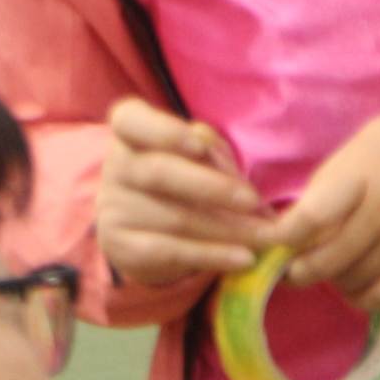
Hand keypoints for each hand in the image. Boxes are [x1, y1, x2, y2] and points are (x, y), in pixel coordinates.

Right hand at [97, 101, 279, 292]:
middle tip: (253, 202)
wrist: (147, 229)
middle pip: (159, 174)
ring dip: (227, 228)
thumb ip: (214, 157)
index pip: (132, 121)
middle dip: (213, 188)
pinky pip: (171, 252)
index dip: (166, 133)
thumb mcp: (198, 155)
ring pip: (173, 218)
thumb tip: (243, 188)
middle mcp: (115, 165)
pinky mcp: (122, 246)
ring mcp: (114, 208)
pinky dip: (213, 256)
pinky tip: (244, 258)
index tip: (200, 147)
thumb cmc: (182, 177)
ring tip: (265, 236)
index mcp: (129, 129)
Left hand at [274, 112, 379, 314]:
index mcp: (359, 177)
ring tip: (335, 271)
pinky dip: (362, 297)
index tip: (272, 244)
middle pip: (324, 262)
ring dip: (334, 282)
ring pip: (351, 282)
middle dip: (300, 271)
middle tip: (296, 270)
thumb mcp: (361, 148)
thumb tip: (293, 226)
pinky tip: (358, 287)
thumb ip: (328, 186)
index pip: (308, 220)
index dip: (281, 240)